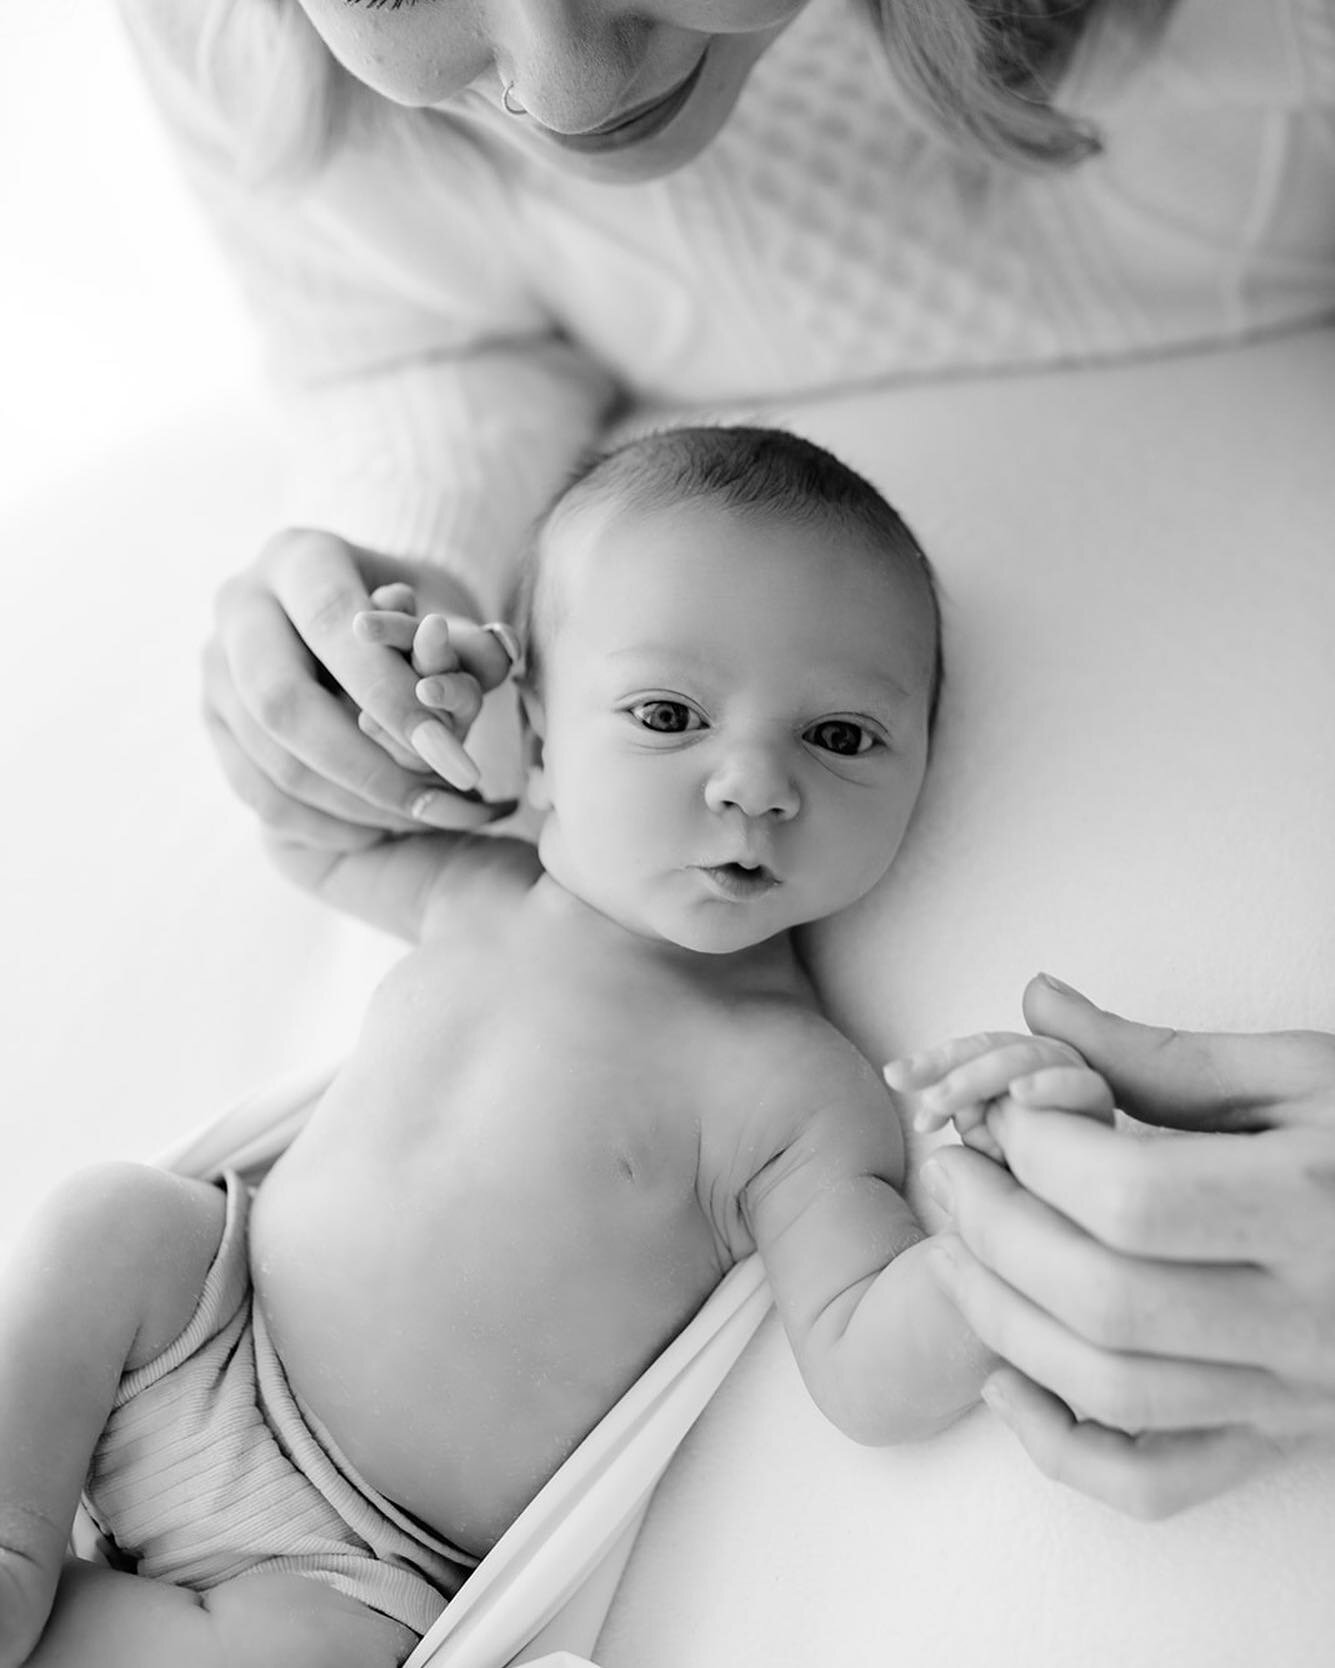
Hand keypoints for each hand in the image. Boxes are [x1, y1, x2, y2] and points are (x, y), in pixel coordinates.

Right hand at [203, 529, 516, 848]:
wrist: (355, 617)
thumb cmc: (417, 613)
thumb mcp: (451, 611)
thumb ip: (471, 642)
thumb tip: (499, 658)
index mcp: (299, 555)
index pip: (333, 624)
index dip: (392, 698)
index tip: (455, 759)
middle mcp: (240, 603)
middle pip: (282, 701)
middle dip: (367, 767)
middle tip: (440, 808)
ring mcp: (214, 665)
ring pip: (269, 758)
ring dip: (352, 805)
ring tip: (424, 822)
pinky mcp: (210, 721)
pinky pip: (257, 793)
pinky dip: (321, 824)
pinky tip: (379, 833)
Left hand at [913, 974, 1334, 1517]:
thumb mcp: (1298, 1075)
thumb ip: (1157, 1052)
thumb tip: (1037, 1002)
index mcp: (1313, 1203)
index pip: (1132, 1197)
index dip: (1037, 1151)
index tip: (1001, 1112)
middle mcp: (1308, 1317)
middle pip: (1104, 1300)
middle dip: (995, 1231)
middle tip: (952, 1171)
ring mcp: (1293, 1393)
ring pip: (1112, 1393)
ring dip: (1001, 1322)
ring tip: (950, 1251)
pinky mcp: (1277, 1438)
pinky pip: (1152, 1481)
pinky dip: (1059, 1449)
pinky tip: (1002, 1381)